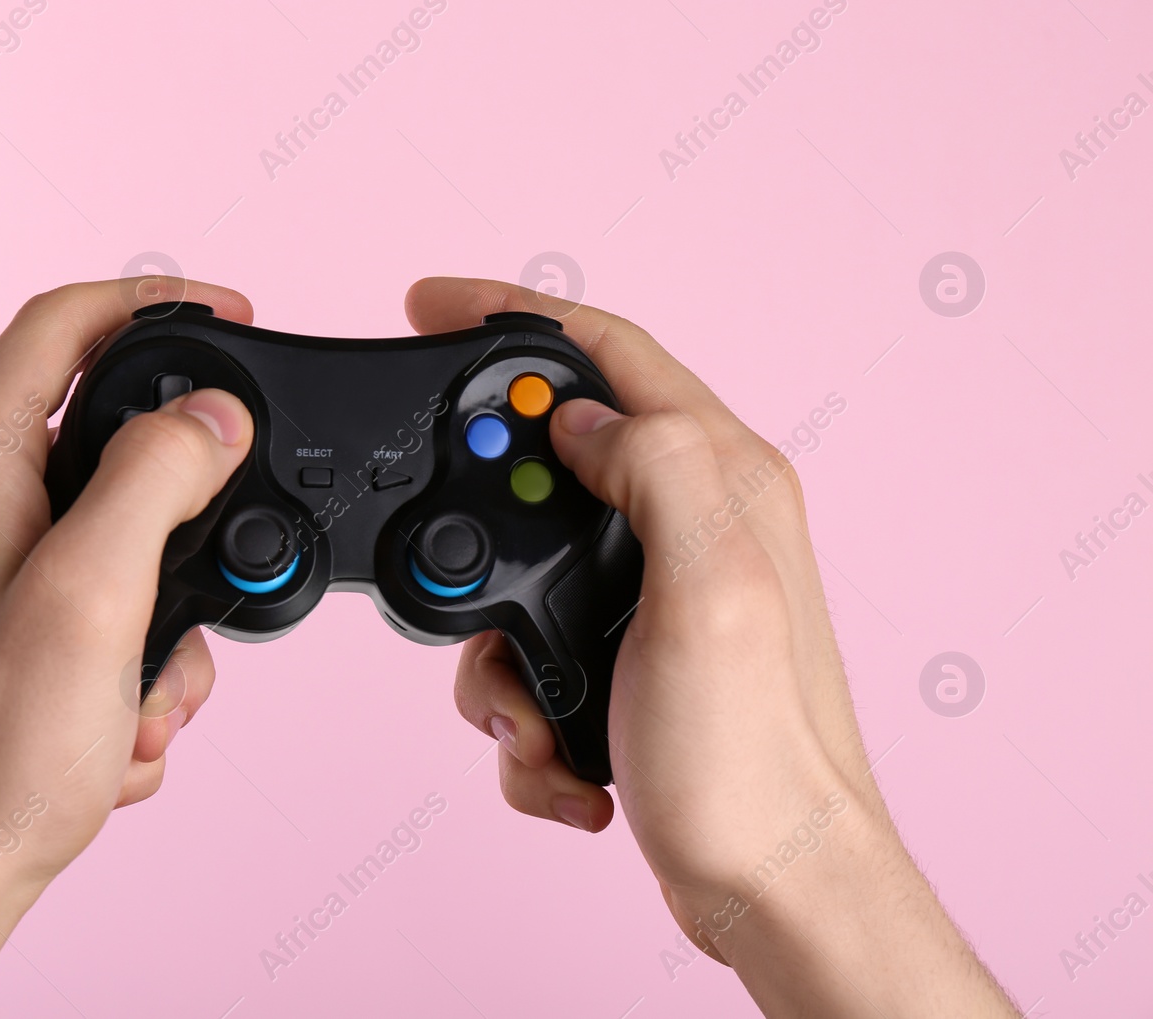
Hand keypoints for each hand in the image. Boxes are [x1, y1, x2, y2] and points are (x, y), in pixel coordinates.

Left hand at [0, 279, 255, 1018]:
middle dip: (179, 519)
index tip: (234, 315)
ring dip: (157, 618)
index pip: (64, 321)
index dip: (158, 302)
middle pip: (100, 441)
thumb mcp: (97, 593)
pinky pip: (84, 604)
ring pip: (108, 538)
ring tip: (144, 697)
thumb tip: (211, 414)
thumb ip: (160, 476)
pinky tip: (116, 729)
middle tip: (213, 575)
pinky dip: (124, 662)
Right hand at [407, 277, 1017, 1017]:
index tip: (429, 307)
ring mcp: (658, 590)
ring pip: (524, 567)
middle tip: (458, 587)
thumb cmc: (752, 760)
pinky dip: (524, 707)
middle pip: (550, 460)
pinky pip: (533, 647)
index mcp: (724, 479)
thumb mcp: (709, 593)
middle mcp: (696, 520)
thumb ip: (656, 470)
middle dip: (485, 527)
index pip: (608, 351)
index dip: (512, 314)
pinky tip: (562, 754)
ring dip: (497, 651)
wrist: (767, 889)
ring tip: (534, 717)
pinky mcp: (628, 654)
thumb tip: (582, 418)